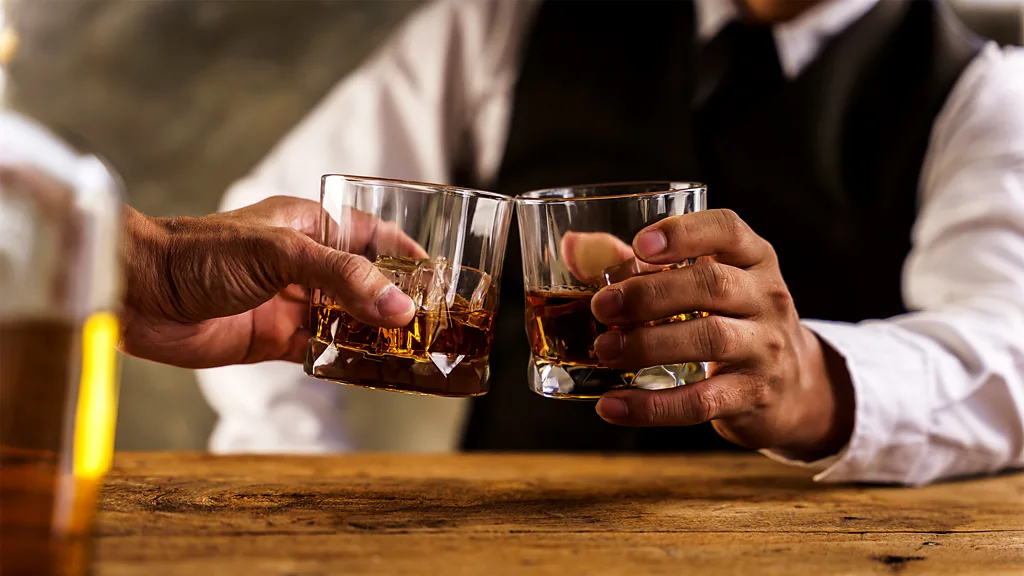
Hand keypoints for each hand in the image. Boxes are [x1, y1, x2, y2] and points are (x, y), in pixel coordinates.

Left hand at [120, 196, 422, 368]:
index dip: (404, 253)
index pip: (370, 234)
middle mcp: (304, 264)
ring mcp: (291, 302)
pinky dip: (345, 361)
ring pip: (347, 319)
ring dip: (374, 334)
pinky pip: (321, 350)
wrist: (140, 295)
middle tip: (434, 322)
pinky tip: (370, 371)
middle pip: (364, 281)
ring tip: (413, 351)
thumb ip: (342, 280)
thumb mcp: (282, 254)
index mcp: (309, 226)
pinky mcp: (274, 338)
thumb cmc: (202, 253)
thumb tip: (399, 309)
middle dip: (396, 300)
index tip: (438, 276)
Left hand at [589, 209, 853, 459]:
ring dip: (648, 345)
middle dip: (650, 294)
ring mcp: (764, 348)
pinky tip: (611, 405)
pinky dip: (651, 407)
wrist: (790, 386)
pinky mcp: (752, 396)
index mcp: (751, 257)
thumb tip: (572, 246)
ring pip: (709, 340)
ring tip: (603, 350)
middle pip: (712, 286)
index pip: (727, 230)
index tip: (639, 244)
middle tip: (601, 307)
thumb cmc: (727, 319)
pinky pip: (700, 402)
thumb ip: (638, 264)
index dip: (684, 233)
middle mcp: (766, 297)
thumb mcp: (700, 283)